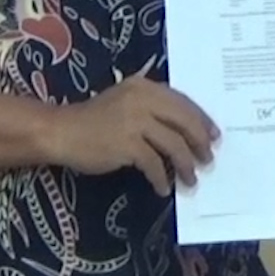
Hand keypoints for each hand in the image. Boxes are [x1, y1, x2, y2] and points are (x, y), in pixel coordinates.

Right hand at [56, 76, 217, 195]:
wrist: (61, 131)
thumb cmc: (93, 120)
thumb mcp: (125, 103)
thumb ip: (152, 109)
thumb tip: (186, 132)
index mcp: (145, 87)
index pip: (183, 102)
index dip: (202, 120)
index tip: (214, 136)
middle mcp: (143, 99)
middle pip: (184, 121)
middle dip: (200, 143)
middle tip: (207, 160)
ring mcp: (134, 121)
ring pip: (174, 145)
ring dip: (185, 165)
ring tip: (190, 180)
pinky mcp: (126, 144)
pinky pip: (154, 164)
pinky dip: (162, 178)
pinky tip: (163, 189)